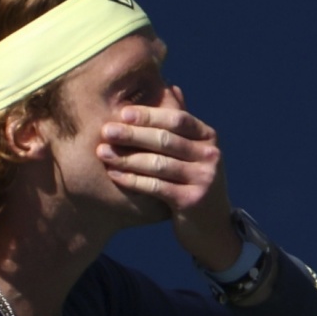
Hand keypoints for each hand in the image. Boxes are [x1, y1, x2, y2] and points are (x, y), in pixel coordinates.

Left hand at [97, 88, 240, 270]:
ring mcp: (204, 179)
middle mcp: (210, 155)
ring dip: (127, 158)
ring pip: (158, 164)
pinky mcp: (192, 201)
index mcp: (209, 138)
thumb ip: (183, 123)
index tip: (121, 112)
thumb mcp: (194, 153)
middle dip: (132, 135)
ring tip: (103, 153)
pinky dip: (133, 181)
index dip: (149, 115)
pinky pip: (156, 187)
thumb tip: (172, 86)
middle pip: (165, 140)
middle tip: (105, 131)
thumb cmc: (196, 185)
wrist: (213, 230)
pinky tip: (114, 176)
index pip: (177, 119)